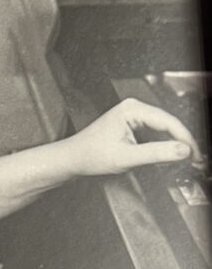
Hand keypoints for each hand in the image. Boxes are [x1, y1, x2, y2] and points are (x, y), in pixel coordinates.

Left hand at [62, 97, 200, 177]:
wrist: (71, 159)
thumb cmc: (90, 155)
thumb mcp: (126, 157)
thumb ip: (156, 153)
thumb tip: (183, 150)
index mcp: (133, 109)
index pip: (169, 122)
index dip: (186, 139)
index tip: (195, 154)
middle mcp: (134, 108)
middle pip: (168, 124)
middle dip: (182, 143)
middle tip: (195, 159)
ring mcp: (133, 116)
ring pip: (163, 130)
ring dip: (174, 145)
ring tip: (185, 160)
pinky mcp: (132, 125)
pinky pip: (154, 134)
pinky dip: (162, 146)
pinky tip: (168, 156)